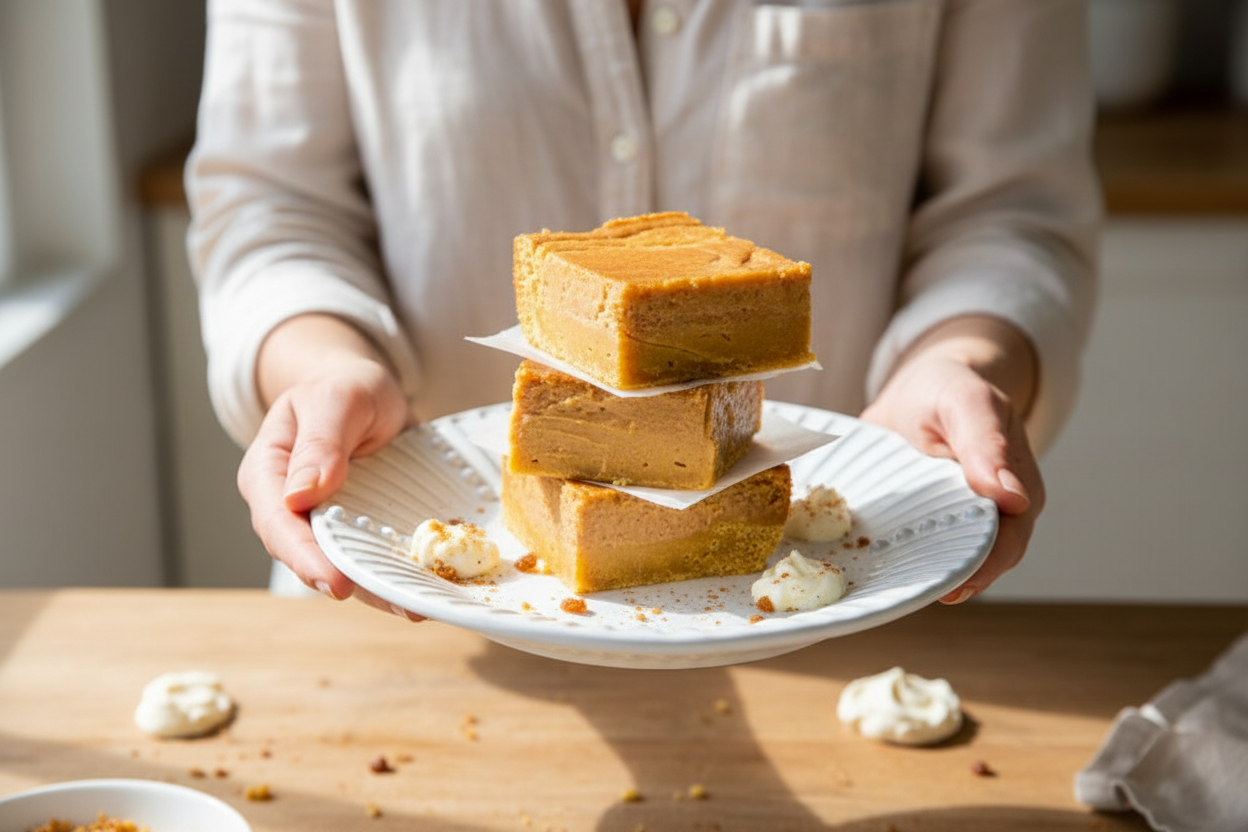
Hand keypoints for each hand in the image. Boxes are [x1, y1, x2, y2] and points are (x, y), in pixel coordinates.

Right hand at [237, 315, 424, 619]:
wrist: (368, 391)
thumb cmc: (343, 388)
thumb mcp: (336, 399)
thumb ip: (321, 442)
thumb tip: (303, 495)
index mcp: (269, 475)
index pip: (279, 525)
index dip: (306, 559)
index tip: (335, 583)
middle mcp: (293, 510)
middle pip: (313, 557)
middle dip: (352, 584)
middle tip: (395, 603)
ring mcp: (329, 524)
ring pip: (348, 564)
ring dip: (382, 589)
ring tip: (419, 607)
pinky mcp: (362, 530)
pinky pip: (376, 555)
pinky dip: (400, 573)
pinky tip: (428, 588)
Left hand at [859, 316, 1042, 602]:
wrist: (923, 387)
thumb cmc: (949, 391)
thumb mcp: (967, 403)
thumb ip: (987, 444)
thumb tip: (1013, 499)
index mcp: (1016, 488)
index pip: (1008, 542)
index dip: (984, 567)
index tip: (954, 586)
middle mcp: (992, 513)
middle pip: (977, 560)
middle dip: (947, 578)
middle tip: (910, 592)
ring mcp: (957, 519)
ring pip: (945, 558)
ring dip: (922, 571)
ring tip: (891, 585)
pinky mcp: (925, 521)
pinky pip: (917, 547)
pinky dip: (900, 556)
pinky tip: (876, 564)